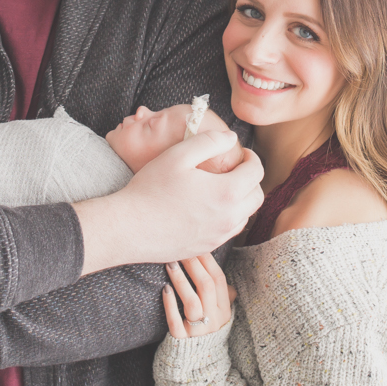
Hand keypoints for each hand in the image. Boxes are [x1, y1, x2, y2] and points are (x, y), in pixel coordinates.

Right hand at [75, 128, 265, 274]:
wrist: (129, 227)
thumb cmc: (150, 189)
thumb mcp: (178, 155)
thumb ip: (209, 141)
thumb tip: (231, 138)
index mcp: (226, 193)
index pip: (256, 172)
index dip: (252, 158)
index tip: (242, 153)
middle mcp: (229, 218)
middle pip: (257, 196)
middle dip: (251, 179)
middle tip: (236, 169)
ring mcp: (219, 236)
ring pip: (245, 215)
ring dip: (242, 199)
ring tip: (223, 186)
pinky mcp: (207, 247)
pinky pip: (229, 230)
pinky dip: (229, 216)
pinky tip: (210, 206)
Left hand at [162, 253, 234, 338]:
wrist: (197, 367)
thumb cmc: (205, 333)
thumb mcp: (218, 315)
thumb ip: (222, 296)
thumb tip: (223, 274)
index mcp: (224, 310)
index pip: (219, 279)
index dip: (208, 260)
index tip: (196, 245)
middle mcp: (214, 320)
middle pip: (206, 286)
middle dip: (193, 265)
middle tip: (180, 250)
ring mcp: (198, 332)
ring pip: (192, 302)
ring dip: (181, 280)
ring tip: (171, 264)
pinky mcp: (181, 341)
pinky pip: (175, 322)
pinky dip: (170, 305)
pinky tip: (165, 290)